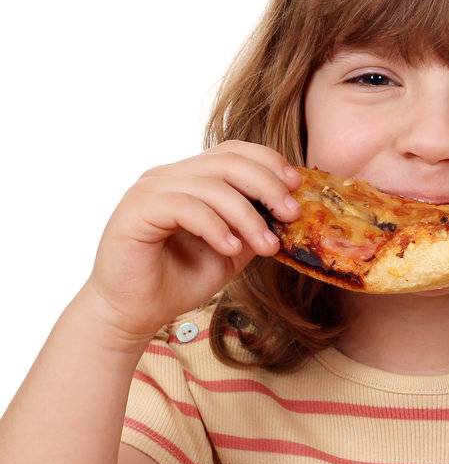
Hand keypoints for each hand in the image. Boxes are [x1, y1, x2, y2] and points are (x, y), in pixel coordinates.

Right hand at [85, 141, 303, 345]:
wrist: (135, 312)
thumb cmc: (180, 279)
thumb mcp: (233, 249)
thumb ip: (255, 224)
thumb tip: (290, 209)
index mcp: (190, 177)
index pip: (234, 151)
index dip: (269, 162)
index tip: (297, 187)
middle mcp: (168, 176)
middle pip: (228, 162)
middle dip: (268, 186)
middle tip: (291, 215)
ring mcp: (149, 190)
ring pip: (211, 186)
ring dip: (247, 216)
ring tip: (266, 246)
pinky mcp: (135, 211)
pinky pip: (186, 207)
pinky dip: (216, 227)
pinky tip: (230, 248)